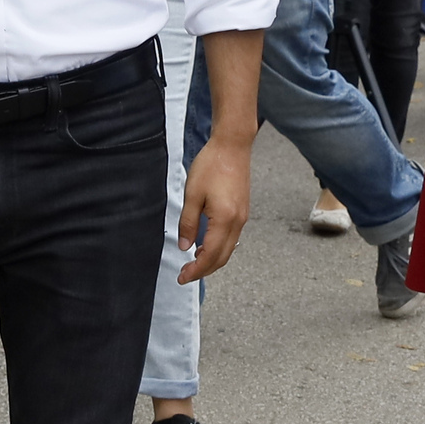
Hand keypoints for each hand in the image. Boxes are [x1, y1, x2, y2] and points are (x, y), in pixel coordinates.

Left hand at [178, 136, 252, 281]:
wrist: (232, 146)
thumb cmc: (211, 165)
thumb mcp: (192, 195)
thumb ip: (188, 223)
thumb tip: (185, 246)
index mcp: (225, 219)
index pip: (210, 255)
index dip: (196, 270)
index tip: (182, 277)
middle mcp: (238, 222)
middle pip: (223, 257)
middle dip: (204, 270)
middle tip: (185, 274)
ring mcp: (243, 217)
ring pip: (229, 249)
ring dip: (212, 260)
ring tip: (193, 263)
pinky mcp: (243, 211)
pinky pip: (232, 238)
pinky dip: (219, 248)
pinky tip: (206, 246)